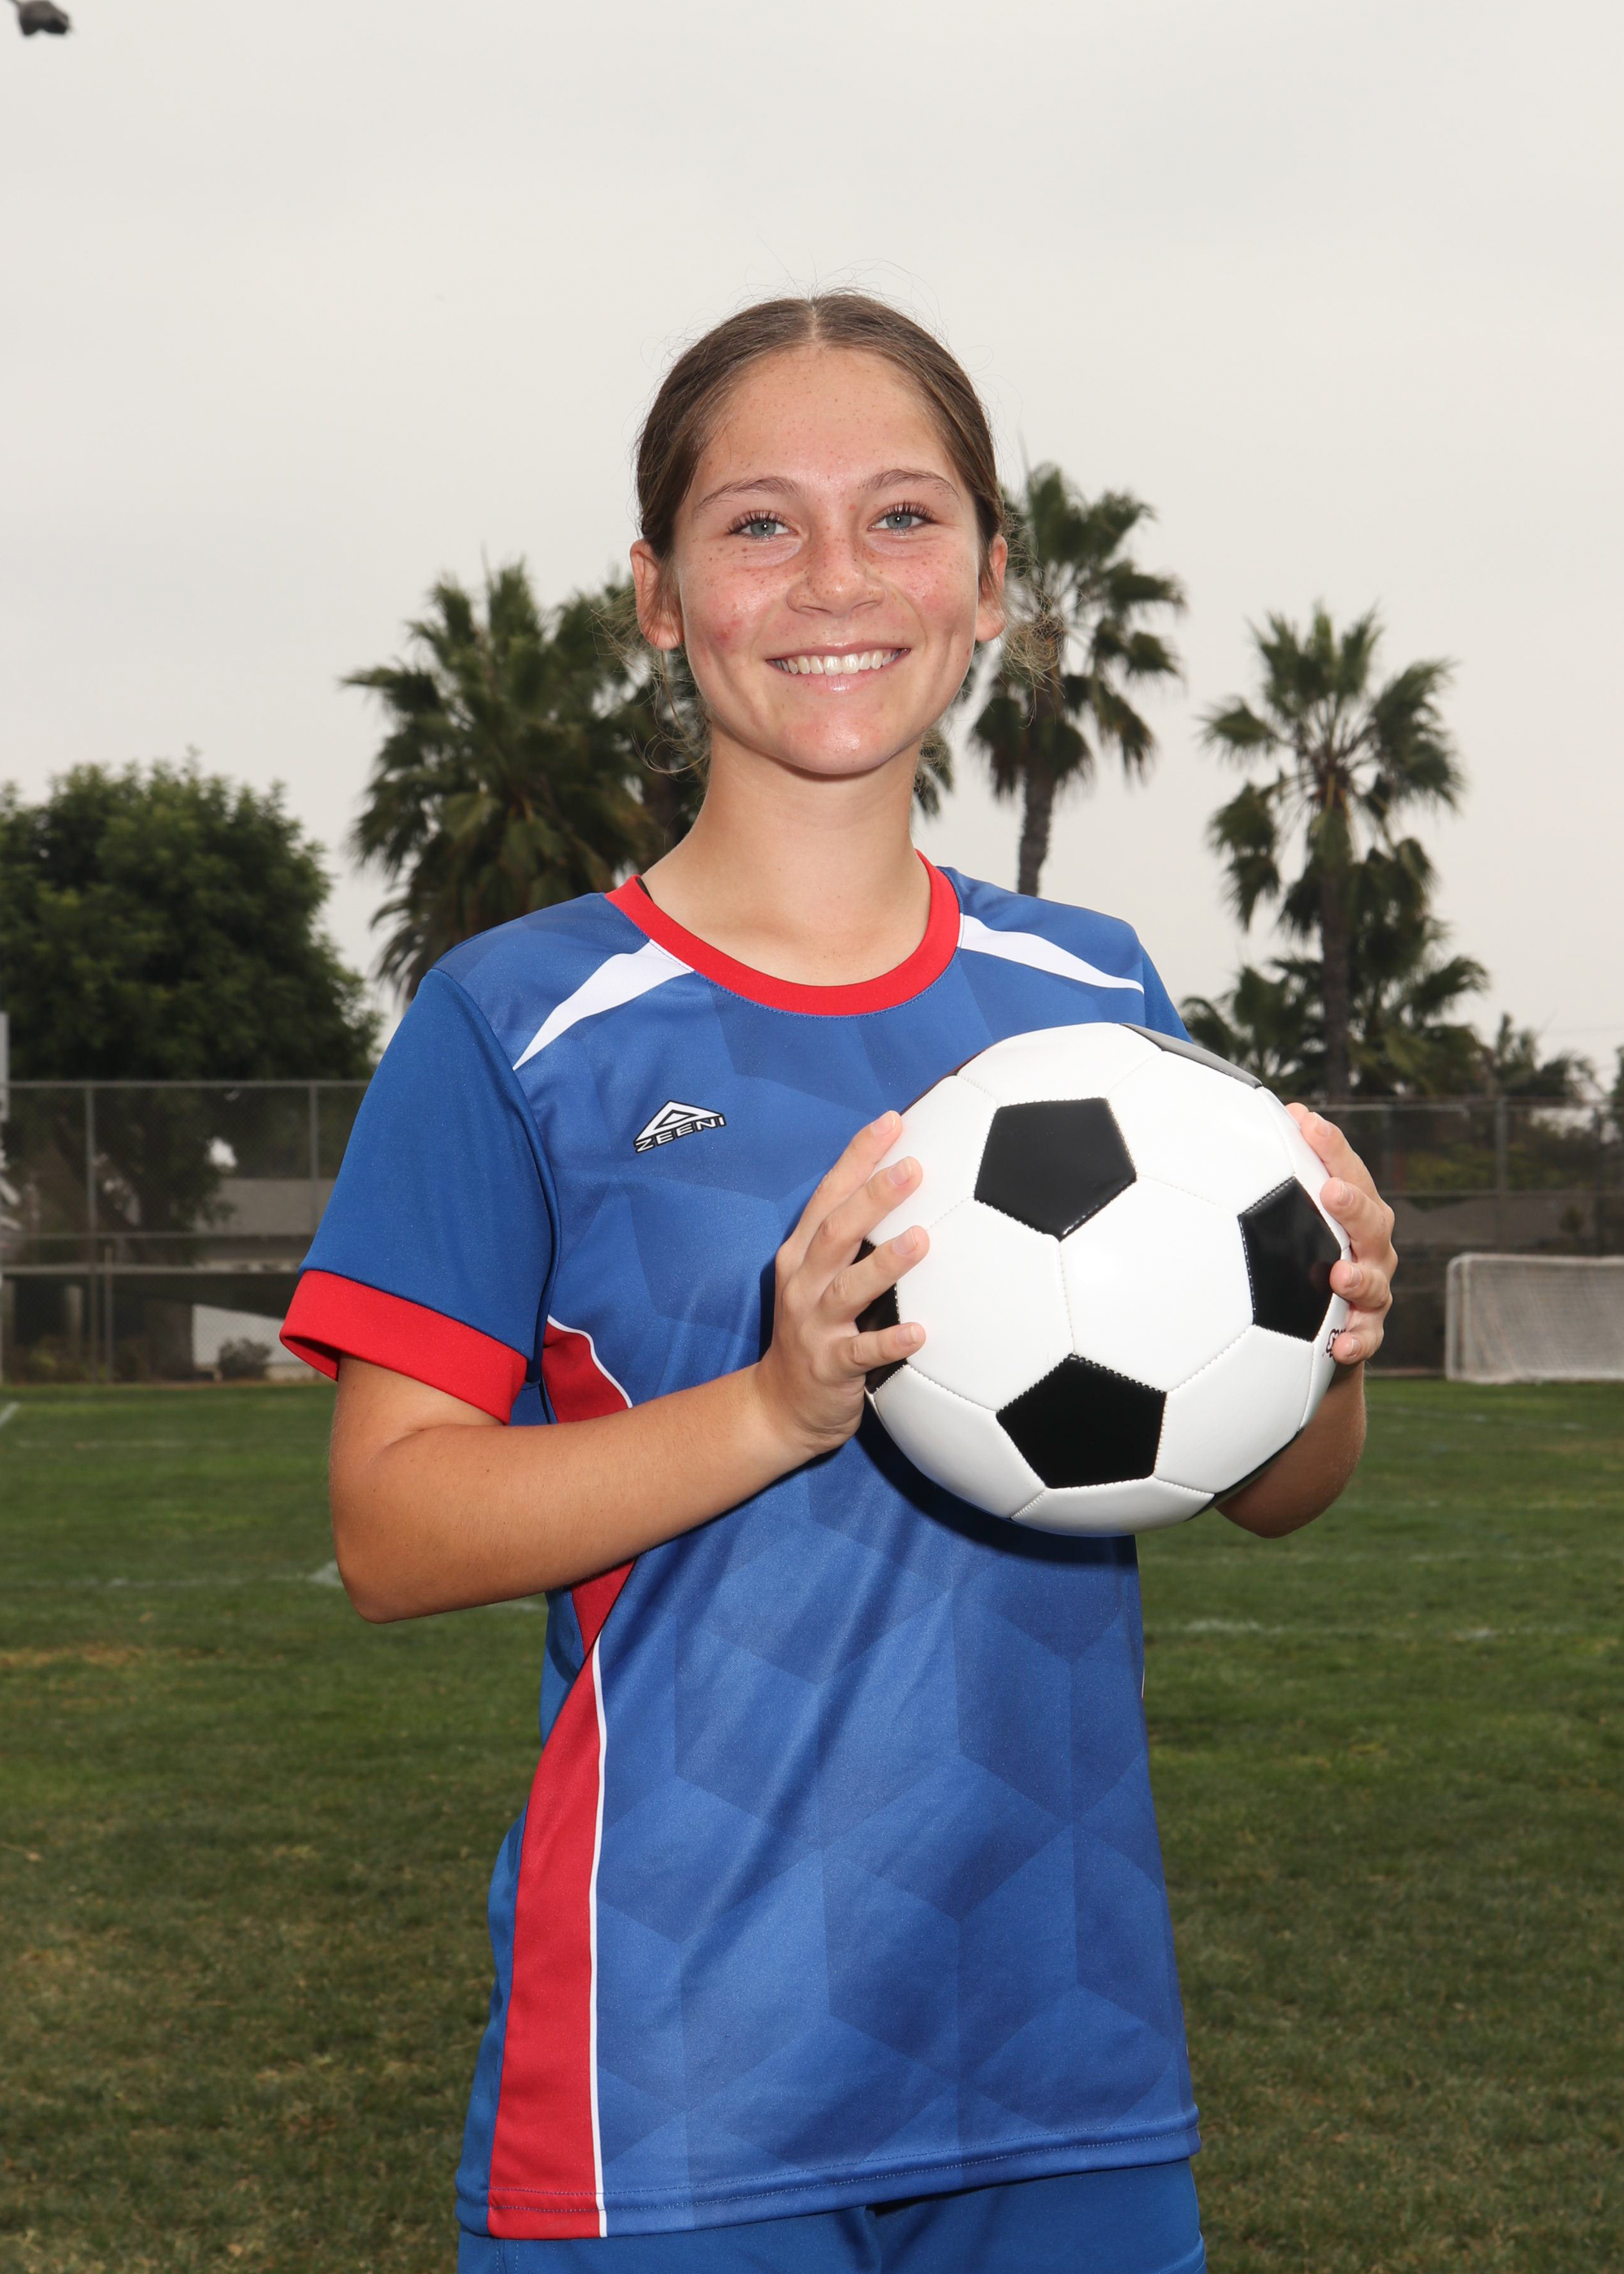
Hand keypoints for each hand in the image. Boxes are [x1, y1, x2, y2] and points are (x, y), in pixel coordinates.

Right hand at [753, 1111, 928, 1462]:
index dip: (858, 1157)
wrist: (781, 1406)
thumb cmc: (817, 1328)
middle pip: (835, 1231)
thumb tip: (911, 1187)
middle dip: (872, 1196)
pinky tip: (921, 1332)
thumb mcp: (824, 1276)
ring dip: (885, 1263)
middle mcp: (803, 1282)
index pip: (828, 1194)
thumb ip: (857, 1238)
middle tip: (913, 1167)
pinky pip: (862, 1354)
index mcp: (803, 1253)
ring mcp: (813, 1324)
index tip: (893, 1121)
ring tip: (922, 1239)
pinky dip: (890, 1342)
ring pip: (848, 1288)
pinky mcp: (829, 1367)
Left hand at [1287, 1104, 1397, 1366]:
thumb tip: (1256, 1117)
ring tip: (1338, 1277)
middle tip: (1333, 1192)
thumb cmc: (1303, 1258)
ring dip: (1358, 1279)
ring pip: (1375, 1283)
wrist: (1311, 1334)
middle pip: (1372, 1223)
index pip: (1348, 1172)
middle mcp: (1371, 1248)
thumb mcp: (1291, 1217)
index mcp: (1355, 1213)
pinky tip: (1339, 1345)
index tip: (1306, 1122)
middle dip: (1353, 1206)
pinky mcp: (1365, 1331)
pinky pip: (1367, 1339)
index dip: (1331, 1147)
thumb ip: (1280, 1172)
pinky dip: (1356, 1341)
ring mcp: (1373, 1290)